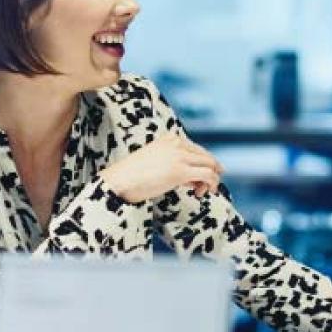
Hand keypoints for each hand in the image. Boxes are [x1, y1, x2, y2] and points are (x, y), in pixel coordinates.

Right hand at [100, 132, 224, 202]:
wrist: (119, 180)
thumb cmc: (133, 175)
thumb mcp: (156, 162)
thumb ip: (174, 165)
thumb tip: (192, 179)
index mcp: (170, 138)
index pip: (196, 149)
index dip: (202, 164)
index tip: (198, 178)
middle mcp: (177, 143)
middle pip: (206, 156)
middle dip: (210, 172)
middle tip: (205, 187)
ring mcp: (180, 156)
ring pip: (210, 164)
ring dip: (212, 180)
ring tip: (202, 192)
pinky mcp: (181, 171)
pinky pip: (208, 175)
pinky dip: (211, 184)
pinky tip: (201, 193)